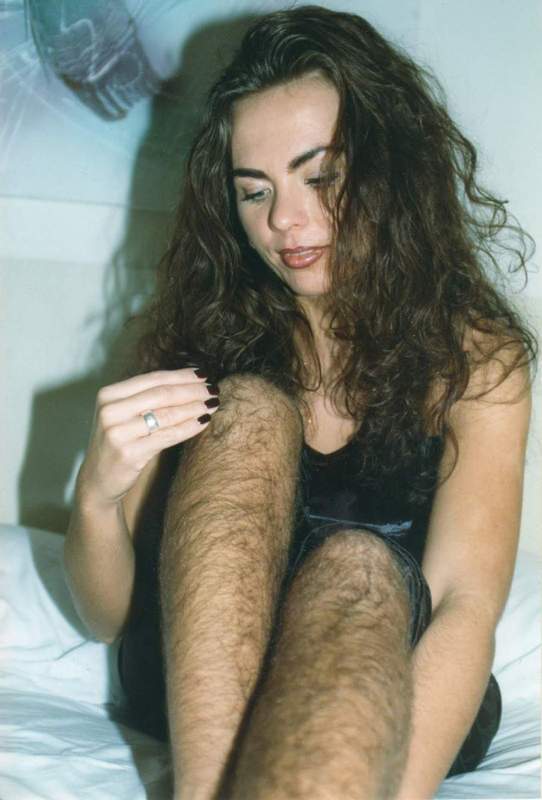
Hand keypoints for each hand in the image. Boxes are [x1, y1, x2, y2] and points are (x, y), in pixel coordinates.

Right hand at [76, 368, 218, 507]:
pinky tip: (203, 422)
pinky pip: (168, 436)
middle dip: (192, 390)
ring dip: (194, 408)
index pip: (153, 379)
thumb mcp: (124, 414)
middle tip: (214, 390)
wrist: (98, 480)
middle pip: (162, 394)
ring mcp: (117, 433)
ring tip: (212, 405)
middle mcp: (110, 411)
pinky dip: (189, 428)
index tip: (204, 374)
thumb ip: (147, 397)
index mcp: (108, 395)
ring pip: (167, 414)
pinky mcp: (129, 454)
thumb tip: (190, 379)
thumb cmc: (119, 442)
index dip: (181, 376)